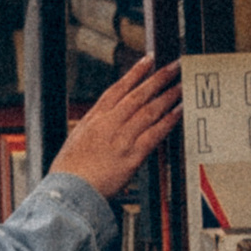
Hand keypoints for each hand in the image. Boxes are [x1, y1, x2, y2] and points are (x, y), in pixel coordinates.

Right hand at [51, 54, 181, 202]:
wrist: (69, 190)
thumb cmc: (70, 171)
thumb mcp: (77, 140)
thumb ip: (95, 127)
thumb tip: (107, 119)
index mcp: (94, 118)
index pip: (117, 89)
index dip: (135, 73)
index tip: (148, 60)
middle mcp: (109, 124)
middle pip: (137, 95)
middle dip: (157, 78)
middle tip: (173, 65)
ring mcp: (121, 138)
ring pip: (149, 111)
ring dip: (167, 96)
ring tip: (181, 85)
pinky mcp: (132, 155)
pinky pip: (154, 134)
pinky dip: (168, 121)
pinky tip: (179, 112)